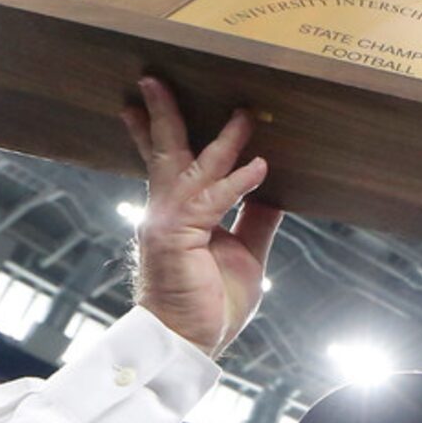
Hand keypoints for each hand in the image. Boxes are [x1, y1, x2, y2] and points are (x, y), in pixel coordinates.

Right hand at [125, 76, 281, 356]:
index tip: (148, 102)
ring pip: (188, 166)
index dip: (157, 131)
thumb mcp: (244, 255)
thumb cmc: (208, 306)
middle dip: (161, 113)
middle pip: (164, 151)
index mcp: (176, 214)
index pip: (167, 162)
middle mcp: (164, 211)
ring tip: (241, 113)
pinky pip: (213, 200)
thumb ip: (255, 220)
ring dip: (219, 139)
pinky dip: (237, 182)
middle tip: (153, 77)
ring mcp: (167, 222)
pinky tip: (260, 168)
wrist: (187, 345)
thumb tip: (273, 190)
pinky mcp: (177, 236)